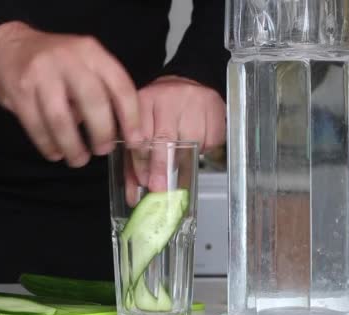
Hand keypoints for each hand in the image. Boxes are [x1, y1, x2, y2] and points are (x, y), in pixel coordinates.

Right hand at [0, 21, 141, 166]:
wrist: (7, 47)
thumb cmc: (55, 63)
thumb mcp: (83, 63)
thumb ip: (101, 88)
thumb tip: (121, 131)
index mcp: (91, 52)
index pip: (120, 86)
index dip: (131, 117)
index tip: (135, 141)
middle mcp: (68, 59)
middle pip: (93, 102)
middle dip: (102, 133)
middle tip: (103, 151)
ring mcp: (41, 74)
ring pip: (62, 119)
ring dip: (73, 146)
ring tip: (78, 159)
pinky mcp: (19, 91)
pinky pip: (37, 126)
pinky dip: (48, 145)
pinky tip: (55, 153)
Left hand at [124, 76, 225, 204]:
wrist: (187, 85)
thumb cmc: (160, 111)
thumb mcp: (141, 129)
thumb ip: (134, 161)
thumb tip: (133, 194)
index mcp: (144, 101)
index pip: (140, 134)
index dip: (141, 160)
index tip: (143, 181)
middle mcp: (168, 98)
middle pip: (165, 137)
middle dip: (161, 166)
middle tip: (159, 187)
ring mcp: (193, 101)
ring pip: (191, 141)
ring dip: (184, 158)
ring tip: (179, 158)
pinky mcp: (214, 108)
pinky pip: (210, 139)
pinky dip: (203, 149)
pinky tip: (195, 144)